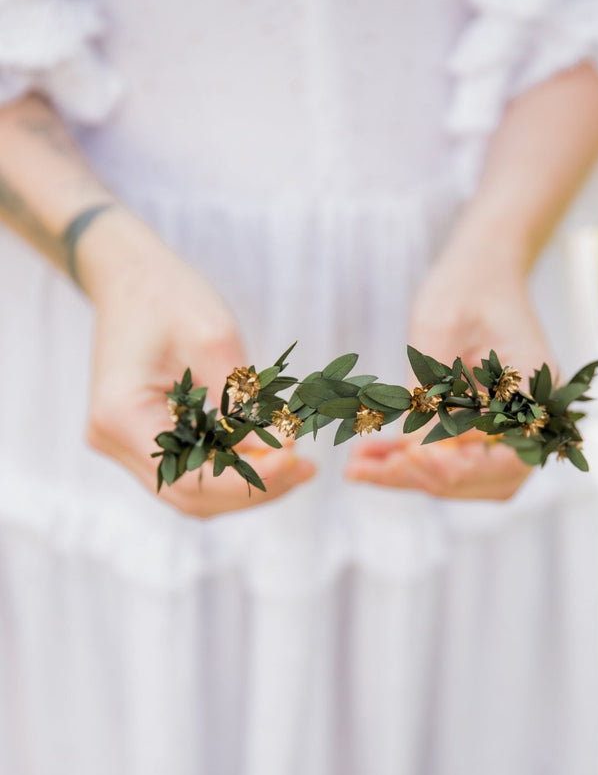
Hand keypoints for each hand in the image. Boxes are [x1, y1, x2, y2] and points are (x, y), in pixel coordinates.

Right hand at [79, 211, 315, 516]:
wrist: (133, 278)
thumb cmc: (172, 298)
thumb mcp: (216, 340)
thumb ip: (245, 401)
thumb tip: (284, 452)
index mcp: (122, 416)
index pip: (190, 477)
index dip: (246, 480)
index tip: (296, 461)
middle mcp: (113, 440)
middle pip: (191, 495)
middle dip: (253, 489)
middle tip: (306, 469)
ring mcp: (124, 444)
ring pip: (192, 491)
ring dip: (245, 485)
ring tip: (297, 465)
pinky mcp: (141, 439)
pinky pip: (190, 470)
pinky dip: (230, 469)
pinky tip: (270, 455)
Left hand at [345, 248, 555, 499]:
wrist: (480, 271)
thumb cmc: (464, 286)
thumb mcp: (439, 327)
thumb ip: (430, 388)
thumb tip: (411, 451)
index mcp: (536, 386)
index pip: (506, 454)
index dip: (457, 465)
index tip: (407, 456)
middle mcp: (533, 416)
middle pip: (487, 478)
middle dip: (425, 479)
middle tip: (364, 470)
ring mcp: (511, 428)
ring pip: (466, 477)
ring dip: (412, 478)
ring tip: (356, 468)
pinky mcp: (484, 430)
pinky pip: (452, 460)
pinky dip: (411, 464)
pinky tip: (368, 458)